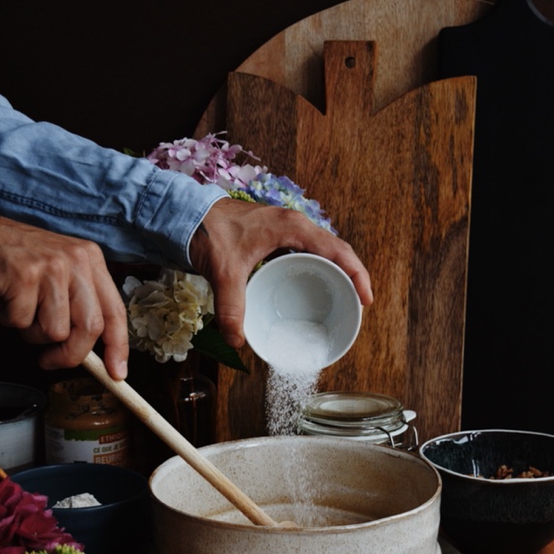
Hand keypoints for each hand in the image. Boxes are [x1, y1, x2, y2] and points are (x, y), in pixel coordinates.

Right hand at [0, 213, 128, 378]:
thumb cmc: (21, 260)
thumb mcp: (61, 271)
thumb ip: (79, 303)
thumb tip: (91, 350)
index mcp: (90, 259)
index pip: (114, 310)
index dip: (118, 346)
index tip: (117, 371)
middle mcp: (76, 260)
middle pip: (90, 327)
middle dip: (69, 355)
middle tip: (49, 360)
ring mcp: (52, 267)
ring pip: (54, 331)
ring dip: (31, 332)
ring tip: (21, 308)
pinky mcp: (25, 275)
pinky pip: (22, 323)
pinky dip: (9, 320)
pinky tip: (6, 299)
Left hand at [188, 201, 372, 350]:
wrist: (187, 213)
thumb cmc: (208, 232)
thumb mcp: (223, 272)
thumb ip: (231, 307)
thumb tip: (238, 340)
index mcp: (291, 227)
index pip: (337, 250)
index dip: (357, 274)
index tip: (366, 299)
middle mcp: (294, 224)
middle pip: (337, 249)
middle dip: (352, 275)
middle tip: (360, 304)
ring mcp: (286, 228)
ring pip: (324, 249)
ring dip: (338, 270)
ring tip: (345, 298)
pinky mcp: (276, 234)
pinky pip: (309, 250)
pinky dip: (320, 266)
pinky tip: (317, 285)